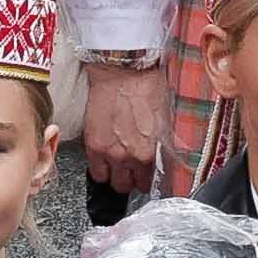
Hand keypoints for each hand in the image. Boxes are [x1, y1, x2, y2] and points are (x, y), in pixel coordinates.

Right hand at [82, 59, 169, 193]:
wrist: (123, 71)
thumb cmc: (147, 88)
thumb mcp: (166, 120)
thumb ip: (163, 144)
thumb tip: (164, 157)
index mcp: (151, 152)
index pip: (150, 183)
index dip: (148, 180)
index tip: (147, 176)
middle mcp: (130, 157)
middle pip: (128, 186)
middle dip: (131, 180)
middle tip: (132, 171)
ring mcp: (109, 152)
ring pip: (110, 182)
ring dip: (115, 176)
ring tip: (118, 165)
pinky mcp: (92, 144)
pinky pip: (94, 171)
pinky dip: (100, 168)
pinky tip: (105, 159)